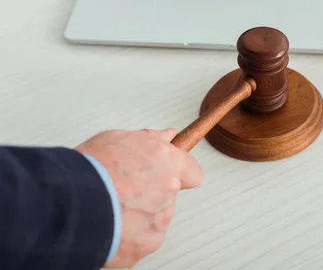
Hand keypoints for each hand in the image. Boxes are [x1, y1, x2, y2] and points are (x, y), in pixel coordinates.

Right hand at [75, 128, 202, 267]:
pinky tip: (109, 226)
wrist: (69, 199)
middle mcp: (169, 191)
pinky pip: (142, 241)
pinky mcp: (145, 245)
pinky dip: (128, 237)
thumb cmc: (91, 167)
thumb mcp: (120, 139)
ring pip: (154, 219)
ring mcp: (159, 220)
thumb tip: (167, 136)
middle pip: (168, 196)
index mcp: (168, 163)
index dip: (180, 174)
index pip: (192, 172)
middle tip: (124, 191)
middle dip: (151, 194)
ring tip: (110, 208)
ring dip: (139, 215)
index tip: (169, 175)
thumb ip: (151, 139)